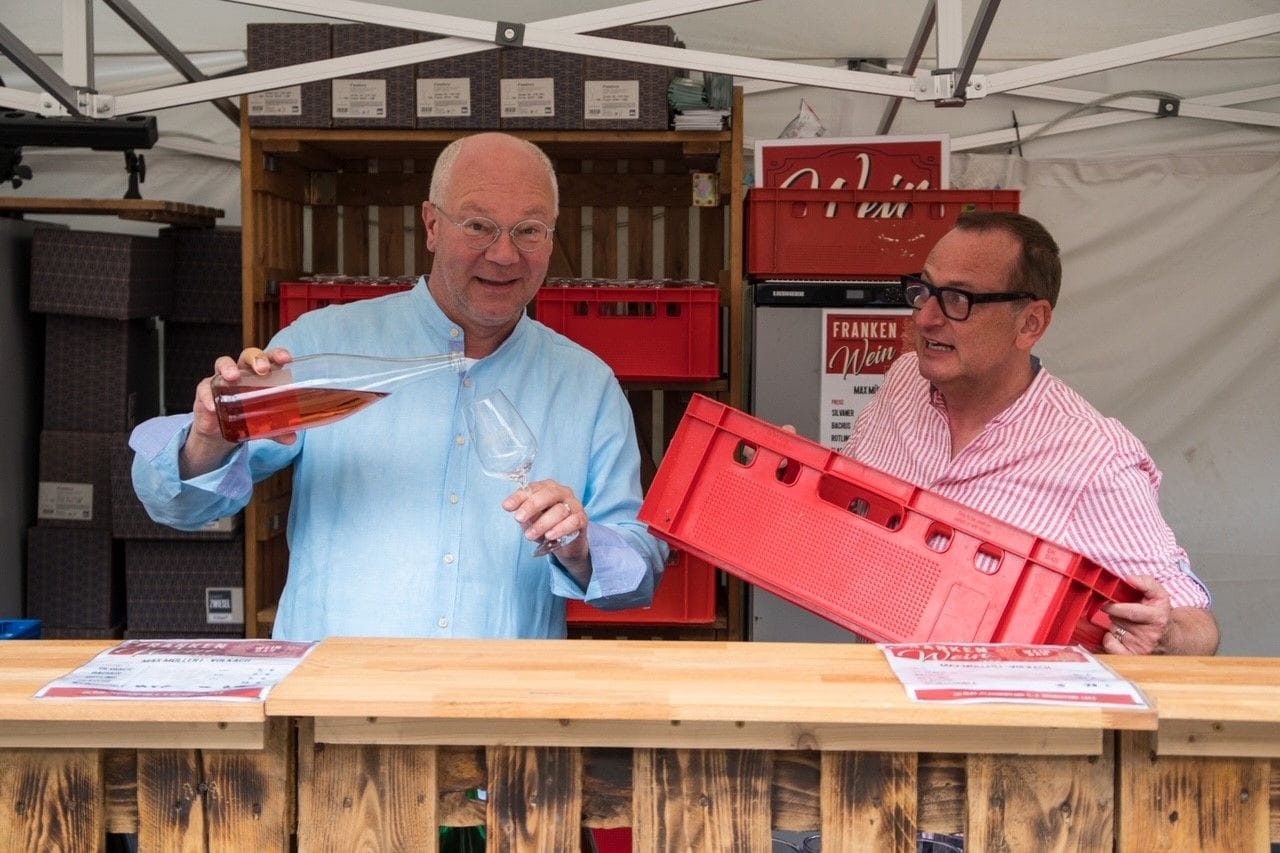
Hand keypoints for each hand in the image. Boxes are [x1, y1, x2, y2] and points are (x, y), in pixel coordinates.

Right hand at [181, 346, 292, 476]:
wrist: (219, 430)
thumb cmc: (245, 415)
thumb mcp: (262, 424)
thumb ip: (277, 430)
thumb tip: (291, 439)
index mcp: (261, 375)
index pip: (270, 358)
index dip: (277, 355)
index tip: (286, 359)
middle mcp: (242, 372)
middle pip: (248, 355)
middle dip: (256, 359)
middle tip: (263, 369)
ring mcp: (222, 379)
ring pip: (223, 363)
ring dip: (228, 368)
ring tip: (233, 378)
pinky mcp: (205, 390)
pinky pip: (205, 388)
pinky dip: (208, 396)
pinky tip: (213, 406)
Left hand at [504, 479, 590, 575]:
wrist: (567, 543)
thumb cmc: (547, 526)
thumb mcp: (531, 519)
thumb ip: (524, 513)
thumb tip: (511, 508)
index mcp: (548, 488)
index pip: (533, 488)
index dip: (519, 497)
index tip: (507, 506)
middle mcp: (563, 492)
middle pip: (548, 494)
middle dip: (531, 506)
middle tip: (518, 518)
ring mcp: (574, 505)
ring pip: (559, 510)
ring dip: (542, 523)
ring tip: (530, 535)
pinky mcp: (582, 519)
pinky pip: (572, 521)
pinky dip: (559, 529)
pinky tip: (549, 536)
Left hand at [1101, 574, 1170, 654]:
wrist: (1169, 638)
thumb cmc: (1159, 613)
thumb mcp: (1158, 594)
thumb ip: (1145, 582)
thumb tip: (1129, 578)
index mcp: (1157, 618)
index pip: (1131, 612)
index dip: (1116, 607)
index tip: (1107, 603)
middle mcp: (1150, 635)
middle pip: (1118, 620)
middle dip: (1115, 614)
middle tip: (1120, 612)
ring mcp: (1141, 648)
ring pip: (1114, 630)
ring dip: (1114, 625)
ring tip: (1126, 624)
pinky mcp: (1132, 657)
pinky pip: (1110, 645)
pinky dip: (1110, 638)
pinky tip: (1120, 635)